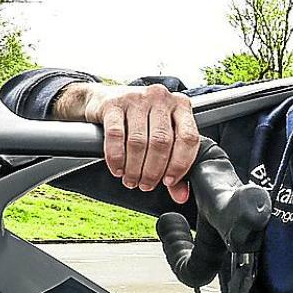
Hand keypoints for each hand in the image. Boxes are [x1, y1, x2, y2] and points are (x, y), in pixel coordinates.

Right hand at [58, 83, 199, 203]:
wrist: (103, 100)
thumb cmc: (139, 120)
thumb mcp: (160, 137)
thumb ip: (173, 165)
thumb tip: (181, 195)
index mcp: (180, 105)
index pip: (188, 138)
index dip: (180, 164)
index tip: (169, 181)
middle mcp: (161, 98)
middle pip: (162, 142)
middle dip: (153, 171)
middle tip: (146, 185)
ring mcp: (137, 98)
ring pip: (139, 141)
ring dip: (135, 168)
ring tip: (131, 180)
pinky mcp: (113, 103)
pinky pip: (116, 135)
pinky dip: (117, 158)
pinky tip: (118, 169)